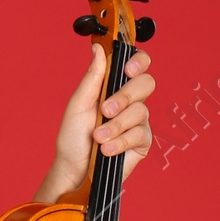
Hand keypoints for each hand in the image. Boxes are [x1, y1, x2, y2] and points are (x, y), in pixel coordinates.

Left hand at [40, 44, 154, 201]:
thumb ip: (92, 77)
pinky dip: (120, 141)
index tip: (127, 69)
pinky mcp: (142, 142)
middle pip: (146, 83)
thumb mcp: (78, 105)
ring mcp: (137, 121)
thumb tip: (98, 48)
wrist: (74, 171)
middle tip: (105, 110)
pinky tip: (107, 150)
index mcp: (114, 87)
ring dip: (116, 126)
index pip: (137, 65)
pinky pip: (140, 134)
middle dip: (125, 96)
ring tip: (98, 138)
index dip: (138, 62)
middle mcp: (129, 101)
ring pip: (141, 111)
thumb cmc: (73, 139)